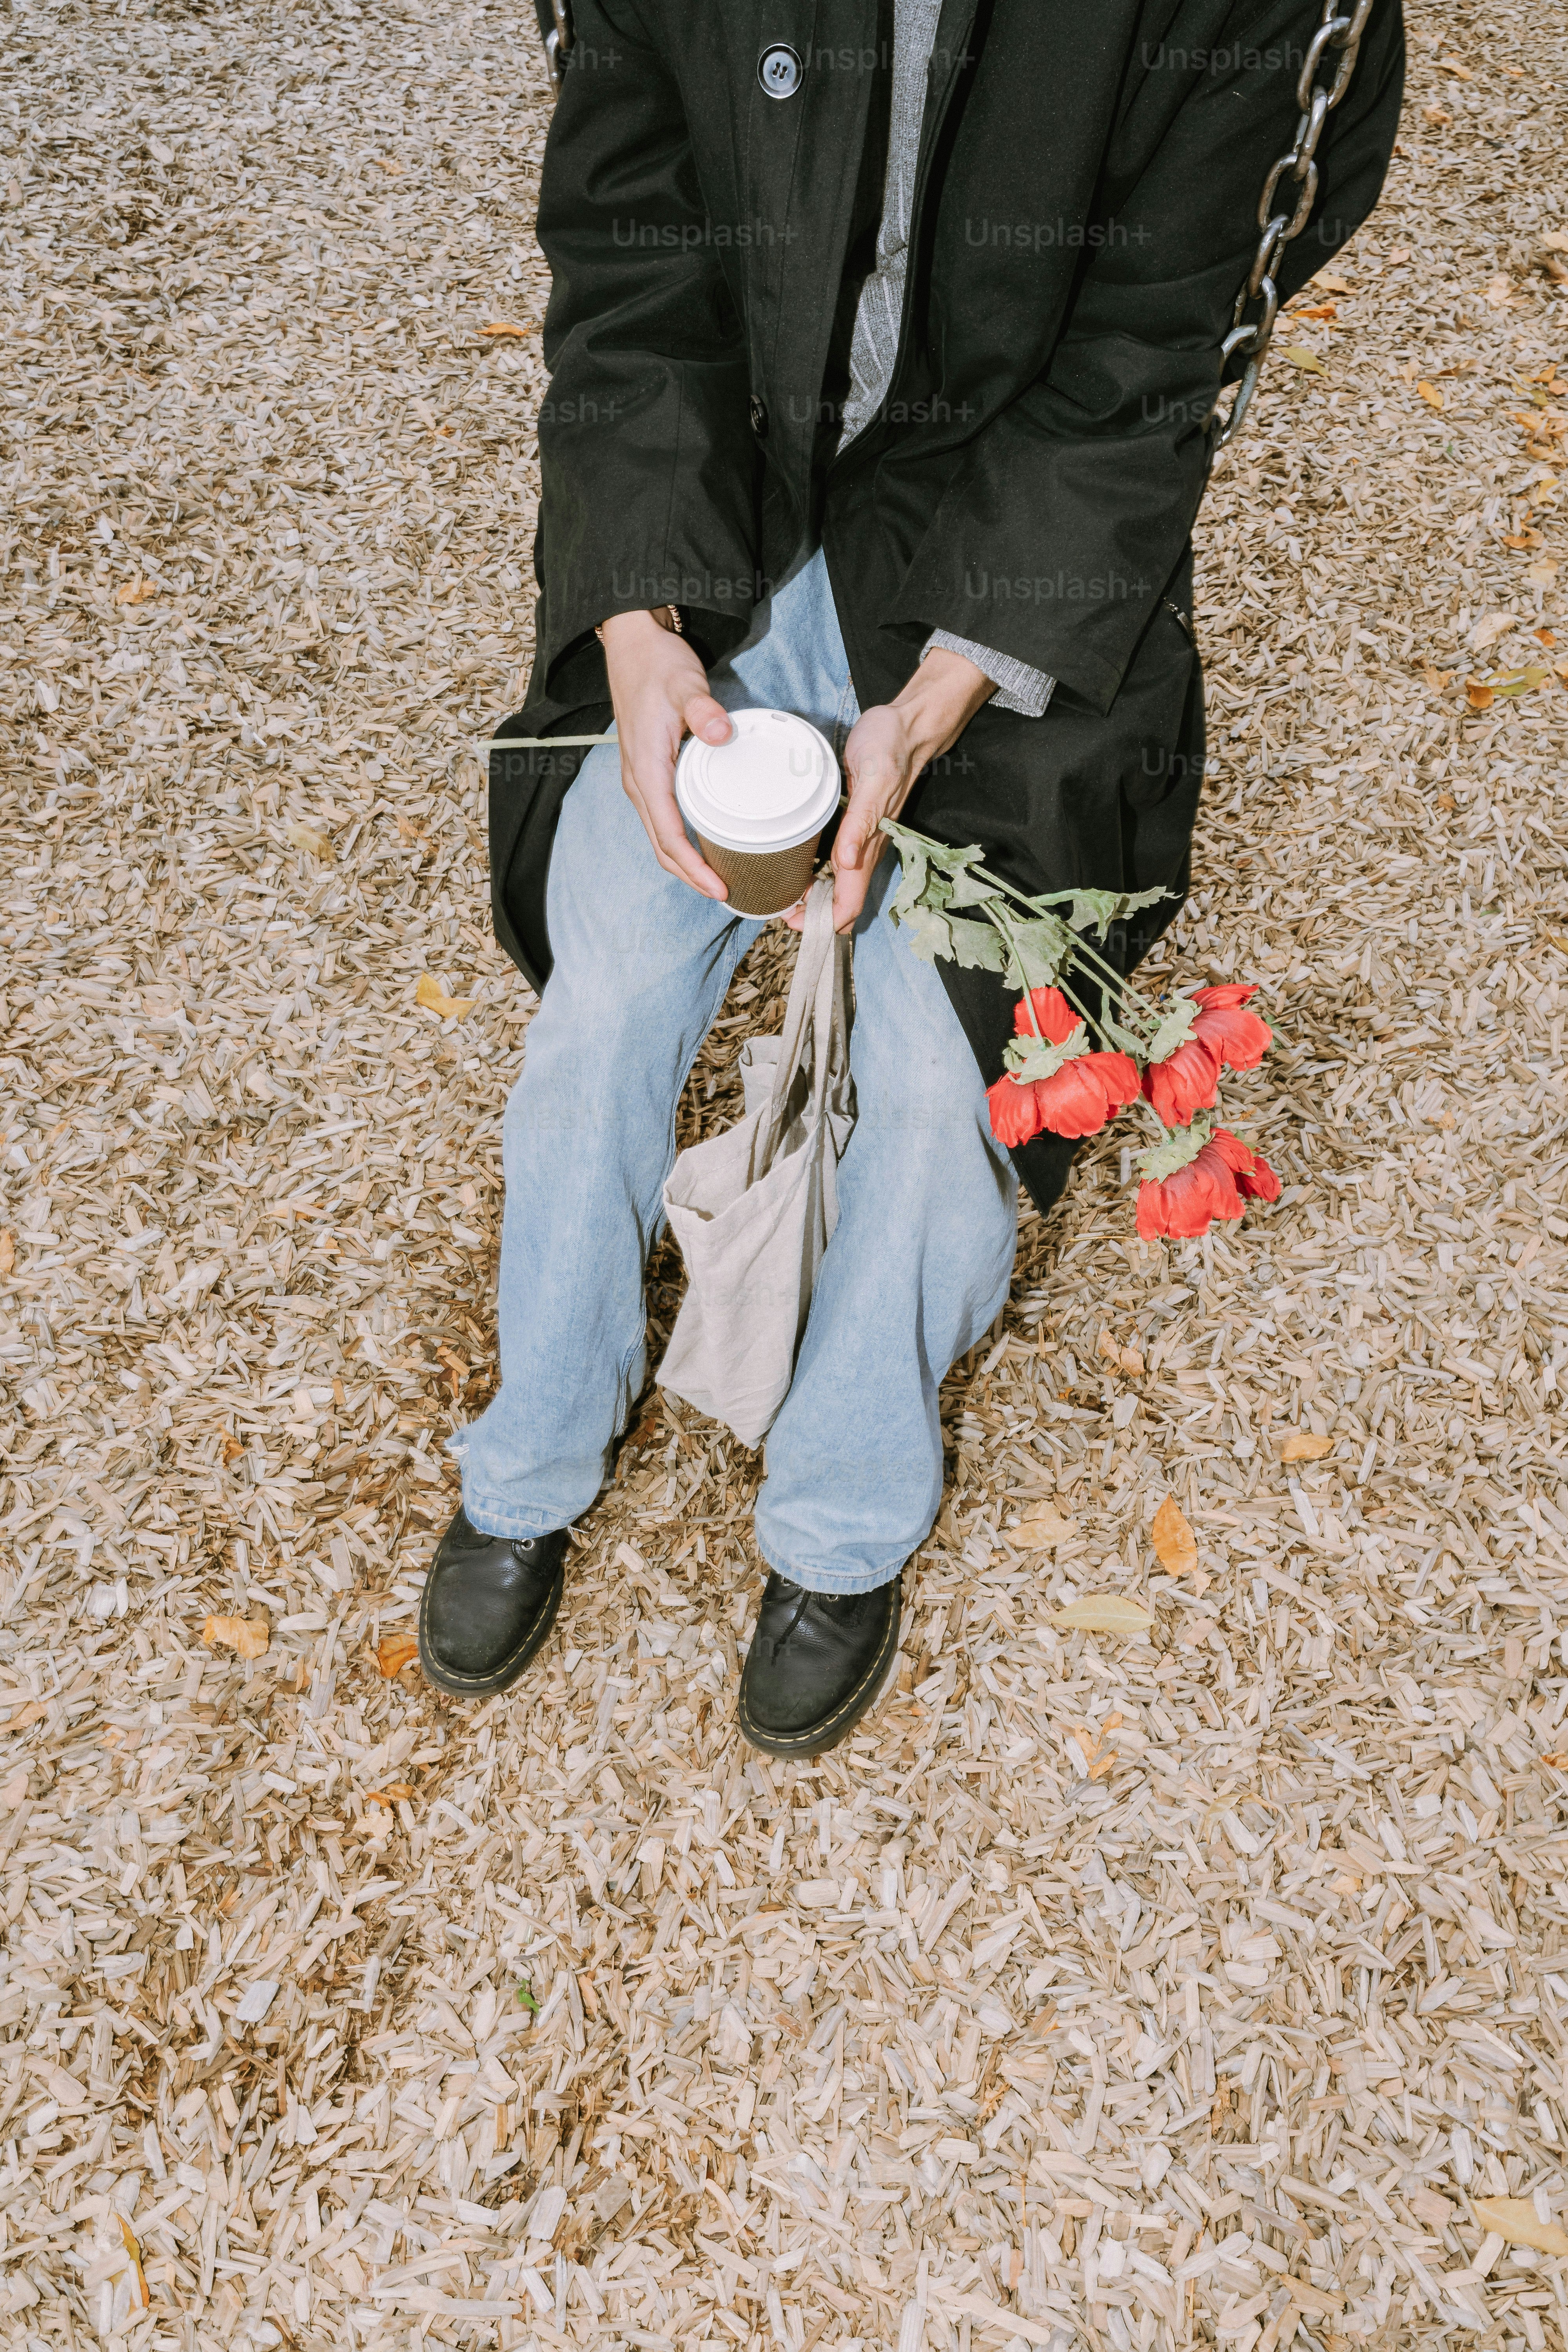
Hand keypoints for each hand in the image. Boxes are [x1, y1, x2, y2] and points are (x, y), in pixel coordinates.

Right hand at [599, 609, 732, 898]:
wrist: (633, 647)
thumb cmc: (658, 666)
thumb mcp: (684, 684)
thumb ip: (702, 709)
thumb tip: (720, 733)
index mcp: (646, 770)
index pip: (669, 834)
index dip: (694, 866)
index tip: (719, 888)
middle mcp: (639, 783)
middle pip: (662, 846)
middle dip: (692, 876)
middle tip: (727, 894)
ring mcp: (641, 781)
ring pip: (660, 837)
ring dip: (686, 863)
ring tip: (718, 880)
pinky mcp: (648, 774)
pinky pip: (663, 820)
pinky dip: (681, 842)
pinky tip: (704, 847)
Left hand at [787, 647, 995, 932]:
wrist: (905, 726)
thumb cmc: (889, 748)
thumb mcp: (873, 779)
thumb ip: (861, 821)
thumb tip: (846, 863)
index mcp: (870, 847)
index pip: (849, 904)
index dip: (822, 923)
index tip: (790, 922)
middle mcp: (865, 851)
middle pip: (840, 902)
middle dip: (811, 917)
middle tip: (775, 909)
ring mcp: (860, 840)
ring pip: (836, 886)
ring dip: (810, 899)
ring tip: (777, 897)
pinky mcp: (852, 826)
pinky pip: (833, 864)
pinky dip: (813, 876)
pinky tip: (793, 870)